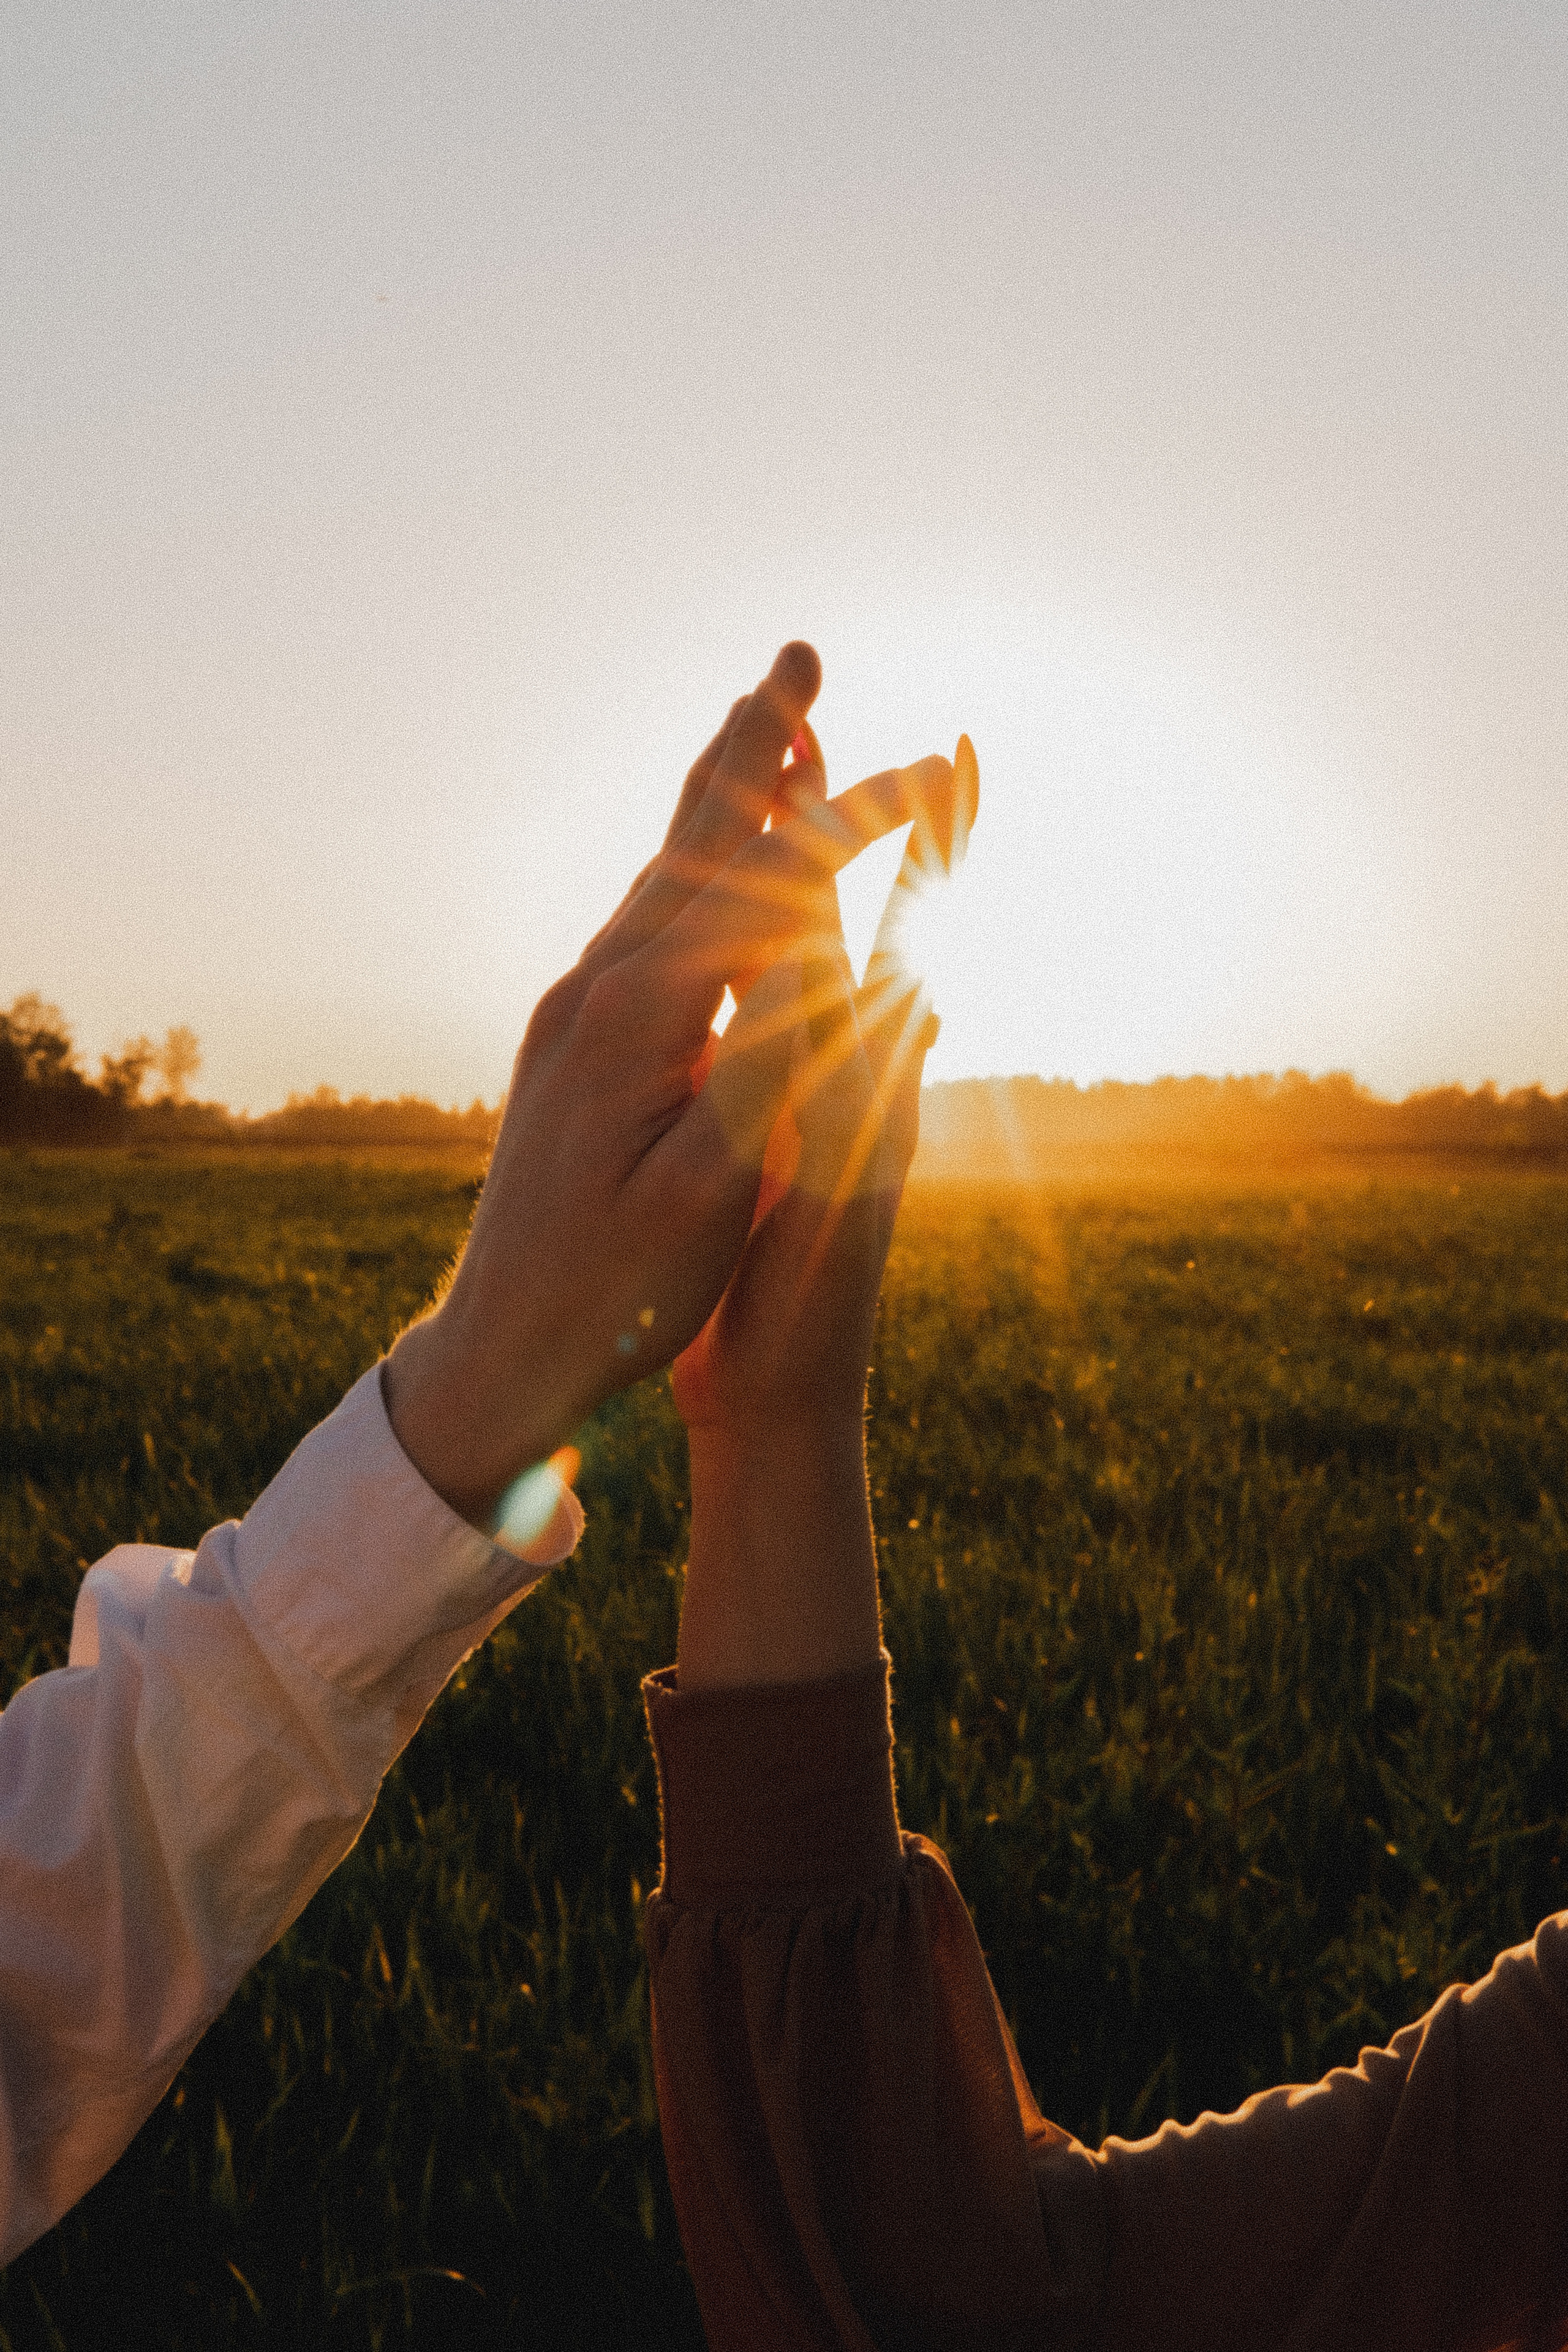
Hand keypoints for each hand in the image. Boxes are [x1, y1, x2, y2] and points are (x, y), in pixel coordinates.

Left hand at [383, 645, 960, 1532]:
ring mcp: (574, 1010)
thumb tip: (824, 960)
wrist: (499, 1347)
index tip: (940, 763)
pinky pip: (641, 914)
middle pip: (694, 838)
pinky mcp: (567, 1039)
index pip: (770, 882)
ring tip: (754, 724)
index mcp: (644, 1019)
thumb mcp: (706, 1198)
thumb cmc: (615, 1294)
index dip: (859, 816)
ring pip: (660, 867)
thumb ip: (766, 1074)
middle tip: (798, 655)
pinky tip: (696, 860)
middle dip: (760, 746)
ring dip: (717, 791)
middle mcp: (598, 990)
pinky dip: (688, 859)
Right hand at [673, 738, 978, 1689]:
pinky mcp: (776, 1135)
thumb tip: (848, 944)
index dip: (937, 836)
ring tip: (784, 797)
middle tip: (822, 725)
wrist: (785, 1398)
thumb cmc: (803, 1299)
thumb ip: (827, 1063)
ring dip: (800, 875)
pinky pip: (773, 1020)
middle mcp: (858, 1074)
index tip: (963, 748)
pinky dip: (761, 959)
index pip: (914, 923)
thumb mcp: (823, 1170)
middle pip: (864, 920)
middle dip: (851, 823)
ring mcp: (820, 1102)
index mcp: (870, 1073)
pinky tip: (737, 941)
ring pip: (812, 961)